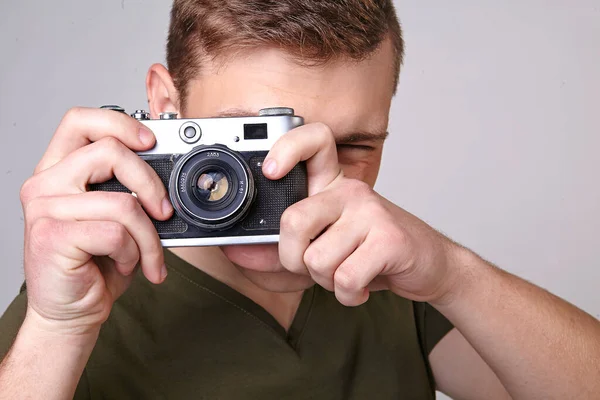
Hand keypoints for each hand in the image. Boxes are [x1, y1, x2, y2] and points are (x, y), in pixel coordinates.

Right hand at [19, 107, 172, 334]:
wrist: (71, 312)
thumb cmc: (96, 264)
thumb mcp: (115, 218)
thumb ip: (128, 190)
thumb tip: (169, 178)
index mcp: (59, 169)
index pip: (81, 121)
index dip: (120, 123)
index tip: (150, 142)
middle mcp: (46, 183)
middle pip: (109, 151)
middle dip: (151, 183)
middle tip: (164, 212)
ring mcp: (45, 209)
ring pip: (123, 202)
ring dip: (148, 236)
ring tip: (143, 256)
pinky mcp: (52, 236)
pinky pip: (116, 233)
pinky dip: (133, 254)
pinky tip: (123, 265)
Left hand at [262, 123, 459, 305]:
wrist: (430, 266)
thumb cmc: (372, 253)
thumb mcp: (322, 248)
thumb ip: (278, 251)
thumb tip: (234, 252)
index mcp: (333, 186)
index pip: (314, 140)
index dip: (287, 147)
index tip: (271, 170)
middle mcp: (351, 191)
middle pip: (294, 221)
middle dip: (293, 260)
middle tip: (312, 266)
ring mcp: (372, 211)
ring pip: (318, 260)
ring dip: (326, 282)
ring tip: (347, 273)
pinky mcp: (390, 238)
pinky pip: (345, 278)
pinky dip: (348, 294)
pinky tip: (361, 285)